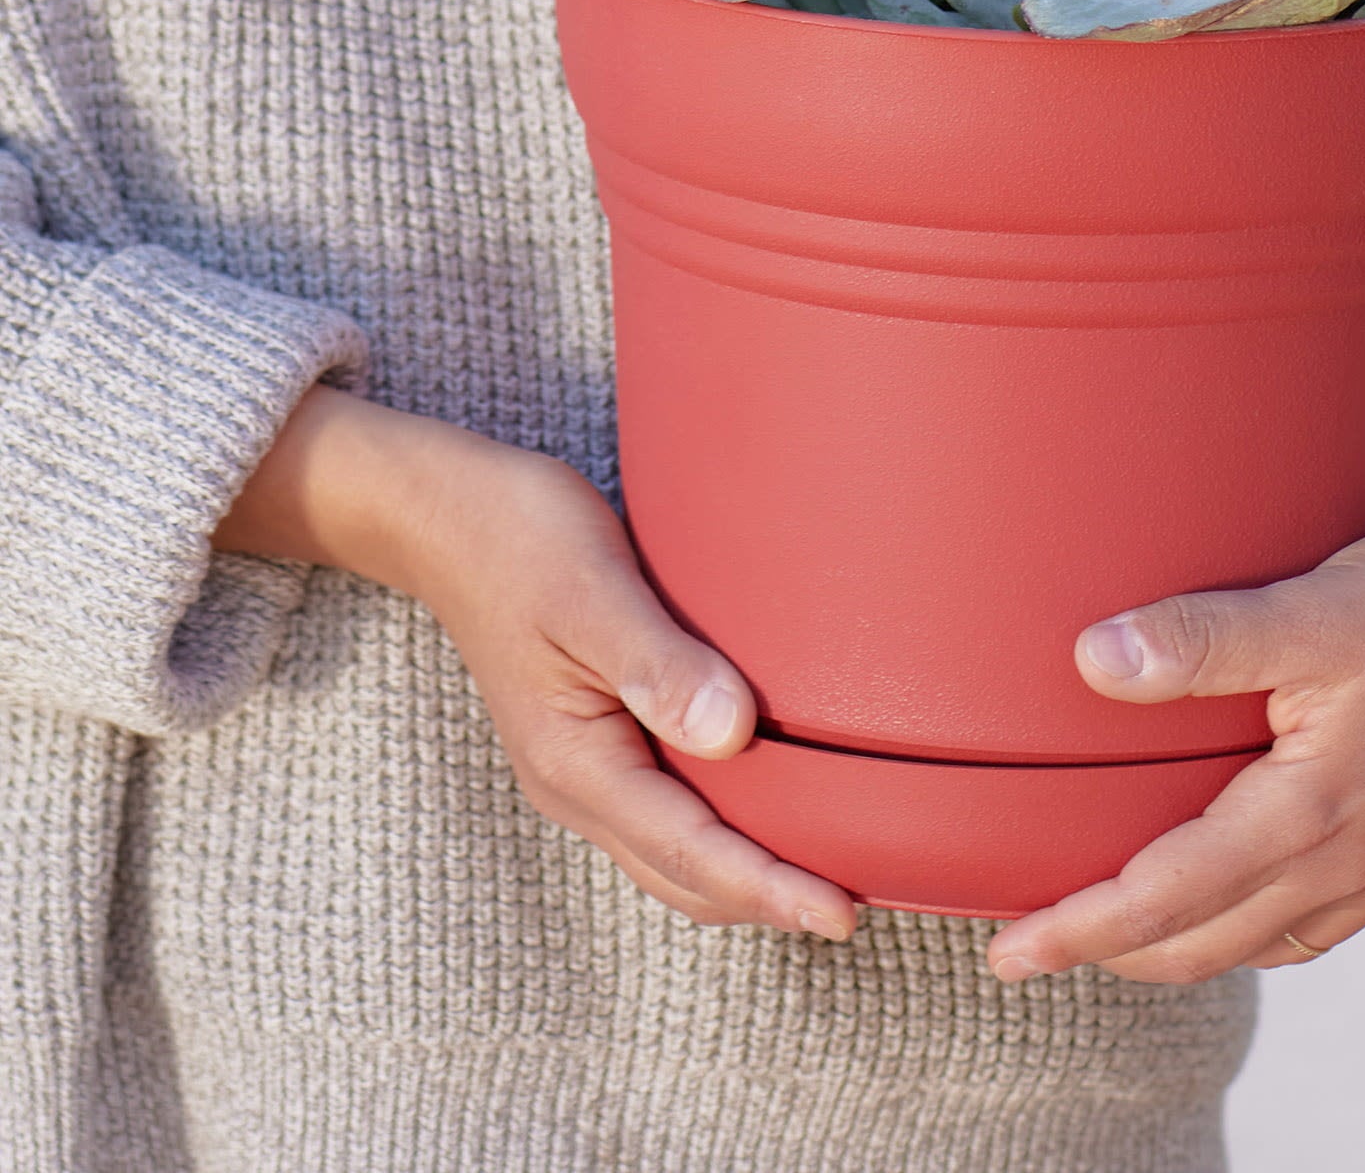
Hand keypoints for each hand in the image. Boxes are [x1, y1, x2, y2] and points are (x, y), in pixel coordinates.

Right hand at [215, 387, 856, 941]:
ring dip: (745, 874)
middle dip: (766, 900)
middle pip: (683, 875)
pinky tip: (772, 804)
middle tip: (855, 909)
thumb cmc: (518, 536)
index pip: (689, 851)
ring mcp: (583, 765)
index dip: (769, 888)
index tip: (841, 914)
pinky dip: (723, 829)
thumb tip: (732, 734)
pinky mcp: (596, 737)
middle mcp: (577, 781)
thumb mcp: (591, 588)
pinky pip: (667, 810)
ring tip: (828, 873)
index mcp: (575, 761)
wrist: (444, 514)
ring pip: (674, 853)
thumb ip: (657, 662)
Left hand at [985, 495, 1364, 985]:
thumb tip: (1093, 659)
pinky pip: (1319, 925)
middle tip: (1032, 949)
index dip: (1082, 929)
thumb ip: (1205, 639)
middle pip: (1208, 940)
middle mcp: (1356, 861)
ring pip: (1264, 941)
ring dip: (1183, 947)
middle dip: (1115, 953)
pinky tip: (1231, 901)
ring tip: (1116, 930)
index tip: (1009, 950)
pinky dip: (1254, 929)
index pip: (1169, 897)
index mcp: (1317, 814)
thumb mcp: (1316, 606)